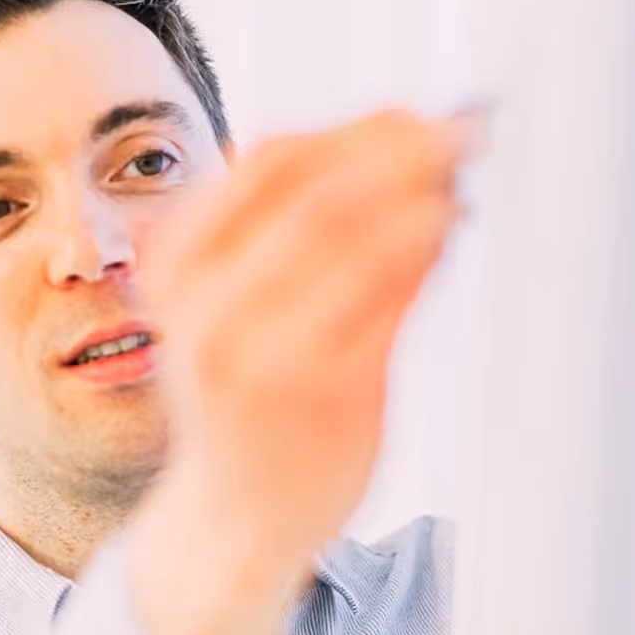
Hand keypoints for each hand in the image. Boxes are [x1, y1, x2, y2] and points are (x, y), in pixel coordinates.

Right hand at [139, 106, 482, 583]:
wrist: (234, 518)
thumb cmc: (243, 400)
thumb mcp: (225, 306)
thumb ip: (283, 232)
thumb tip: (397, 146)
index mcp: (175, 269)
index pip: (267, 161)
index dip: (351, 129)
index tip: (411, 116)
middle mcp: (206, 307)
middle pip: (319, 192)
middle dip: (401, 153)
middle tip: (459, 135)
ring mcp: (262, 352)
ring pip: (359, 239)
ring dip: (423, 198)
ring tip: (456, 186)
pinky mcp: (323, 392)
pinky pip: (391, 298)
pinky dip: (427, 252)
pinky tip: (445, 233)